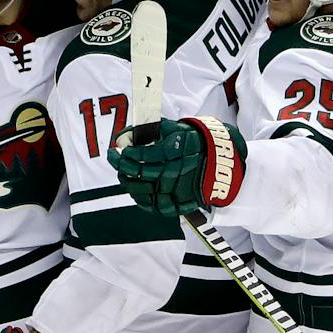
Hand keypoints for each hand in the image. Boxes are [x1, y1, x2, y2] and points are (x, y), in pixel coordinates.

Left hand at [109, 114, 246, 216]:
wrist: (219, 163)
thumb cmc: (195, 143)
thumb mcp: (177, 128)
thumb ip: (152, 128)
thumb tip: (127, 132)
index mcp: (172, 152)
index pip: (139, 154)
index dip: (124, 151)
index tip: (118, 147)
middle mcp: (171, 172)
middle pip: (137, 172)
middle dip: (120, 164)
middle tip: (113, 156)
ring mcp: (173, 190)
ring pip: (139, 190)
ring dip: (126, 180)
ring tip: (122, 172)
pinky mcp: (175, 204)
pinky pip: (149, 204)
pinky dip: (138, 196)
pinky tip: (133, 187)